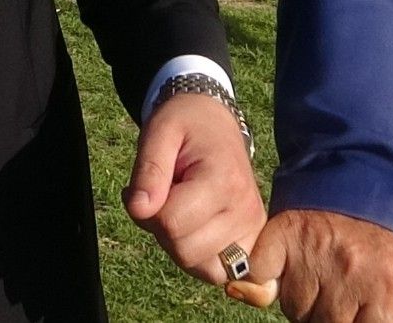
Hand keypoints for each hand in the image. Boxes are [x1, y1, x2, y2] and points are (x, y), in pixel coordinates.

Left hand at [124, 92, 265, 285]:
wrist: (215, 120)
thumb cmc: (184, 123)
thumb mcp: (159, 132)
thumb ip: (148, 171)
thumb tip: (138, 210)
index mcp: (223, 179)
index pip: (171, 223)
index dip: (145, 211)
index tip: (147, 187)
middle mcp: (245, 210)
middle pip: (186, 251)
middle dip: (161, 230)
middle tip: (161, 197)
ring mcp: (254, 229)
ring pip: (205, 269)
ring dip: (179, 246)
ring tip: (177, 211)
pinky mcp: (254, 241)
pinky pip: (221, 272)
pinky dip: (200, 257)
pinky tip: (192, 228)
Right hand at [230, 208, 392, 321]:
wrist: (371, 181)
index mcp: (388, 291)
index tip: (350, 317)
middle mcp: (350, 272)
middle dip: (327, 320)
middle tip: (338, 301)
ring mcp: (313, 252)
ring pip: (293, 309)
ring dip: (302, 303)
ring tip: (319, 281)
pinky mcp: (283, 233)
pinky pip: (261, 278)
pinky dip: (268, 281)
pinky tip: (287, 272)